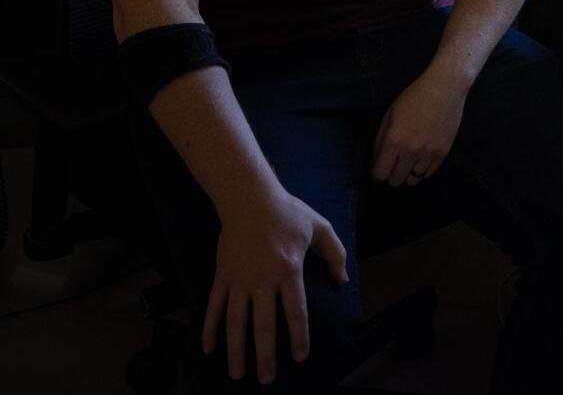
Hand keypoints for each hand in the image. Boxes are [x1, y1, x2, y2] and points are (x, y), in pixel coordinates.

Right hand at [206, 188, 347, 383]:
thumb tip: (342, 280)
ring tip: (238, 374)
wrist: (249, 198)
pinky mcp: (222, 277)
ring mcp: (239, 280)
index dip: (298, 337)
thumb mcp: (320, 227)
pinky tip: (208, 350)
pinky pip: (214, 307)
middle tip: (267, 380)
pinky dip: (209, 330)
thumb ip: (335, 253)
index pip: (295, 312)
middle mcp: (263, 280)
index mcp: (289, 270)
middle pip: (264, 325)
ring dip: (236, 351)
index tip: (300, 357)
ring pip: (236, 323)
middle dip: (266, 355)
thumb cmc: (288, 212)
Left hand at [370, 69, 467, 187]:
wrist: (445, 88)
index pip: (380, 174)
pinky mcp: (444, 152)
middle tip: (393, 165)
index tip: (377, 169)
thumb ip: (380, 141)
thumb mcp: (389, 116)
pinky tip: (421, 157)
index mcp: (394, 140)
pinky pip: (429, 173)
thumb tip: (375, 162)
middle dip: (390, 176)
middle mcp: (411, 150)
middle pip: (396, 181)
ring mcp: (429, 153)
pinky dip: (423, 169)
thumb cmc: (413, 98)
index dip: (376, 174)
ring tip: (408, 161)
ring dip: (408, 173)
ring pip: (413, 180)